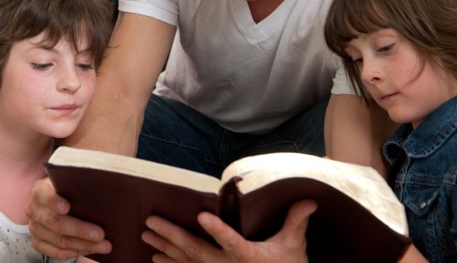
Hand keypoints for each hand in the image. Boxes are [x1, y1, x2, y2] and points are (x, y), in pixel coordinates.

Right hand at [26, 177, 111, 258]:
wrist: (57, 198)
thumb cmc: (69, 189)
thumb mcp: (72, 181)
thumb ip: (80, 184)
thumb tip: (103, 190)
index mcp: (40, 191)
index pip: (43, 195)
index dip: (54, 201)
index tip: (67, 207)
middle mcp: (34, 210)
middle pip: (55, 223)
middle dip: (80, 230)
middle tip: (100, 234)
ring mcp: (35, 228)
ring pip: (59, 241)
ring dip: (84, 245)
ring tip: (103, 245)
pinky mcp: (39, 242)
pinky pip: (57, 252)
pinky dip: (76, 252)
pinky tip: (90, 249)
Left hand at [142, 200, 316, 262]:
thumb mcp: (293, 246)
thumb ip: (296, 222)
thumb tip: (310, 200)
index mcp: (248, 256)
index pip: (232, 241)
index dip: (218, 230)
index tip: (203, 215)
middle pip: (196, 251)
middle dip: (172, 235)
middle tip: (151, 221)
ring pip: (186, 261)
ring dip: (164, 247)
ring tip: (146, 235)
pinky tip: (155, 256)